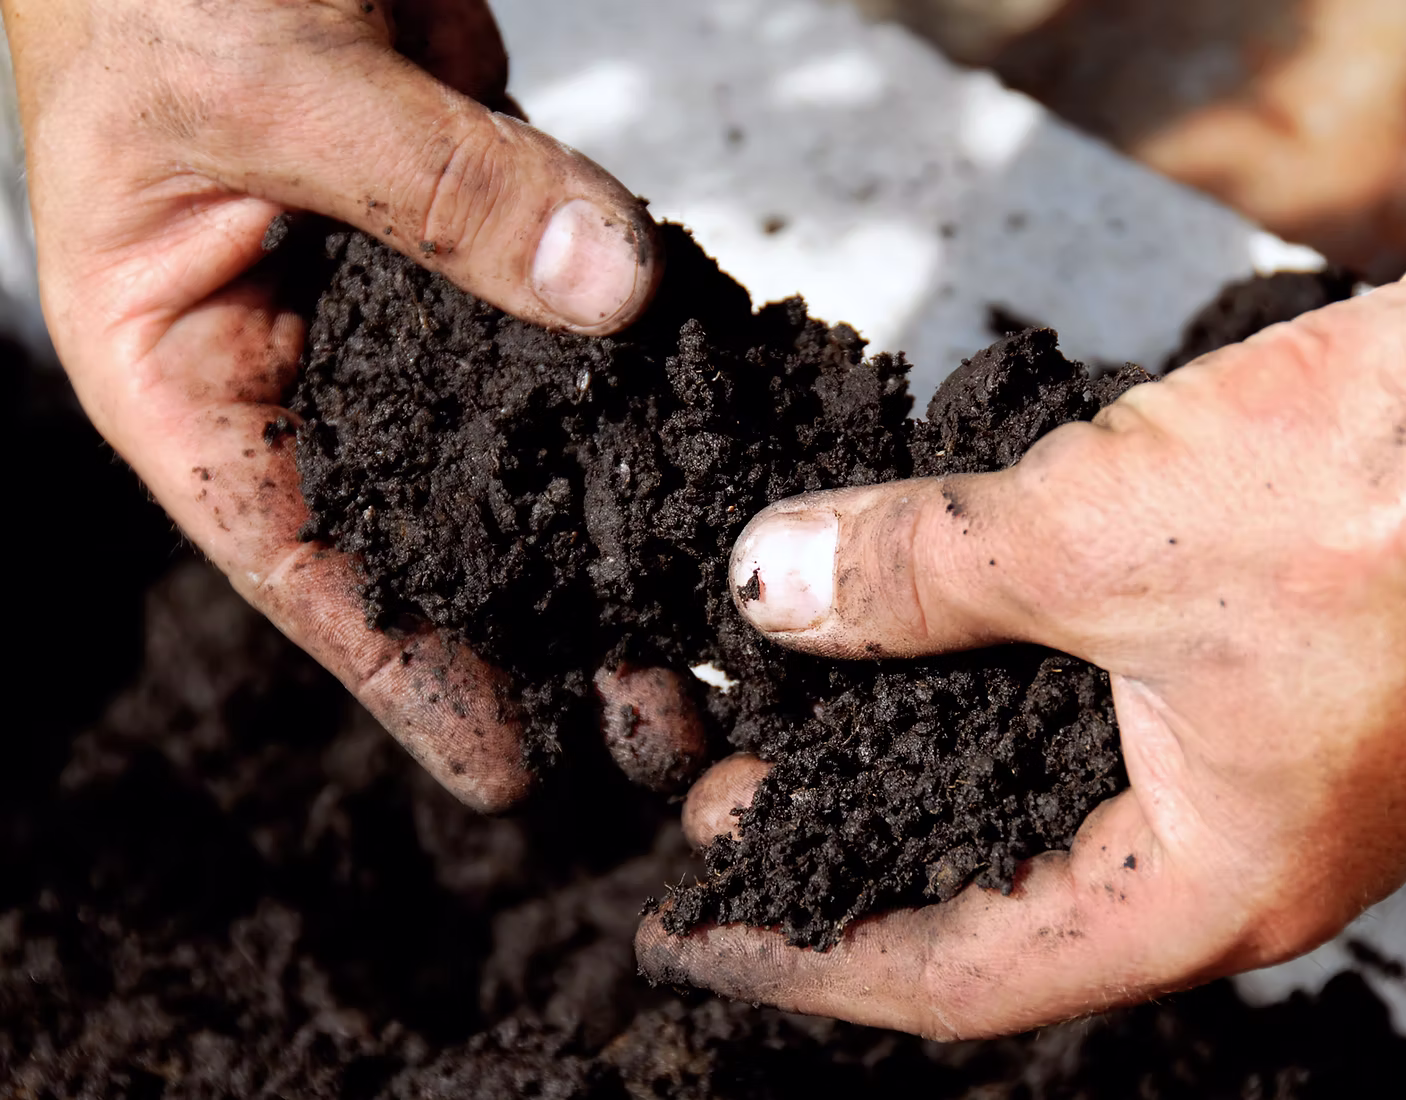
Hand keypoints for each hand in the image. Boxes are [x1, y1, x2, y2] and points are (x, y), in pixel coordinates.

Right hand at [4, 0, 668, 809]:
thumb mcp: (263, 81)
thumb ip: (435, 189)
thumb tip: (612, 293)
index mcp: (186, 368)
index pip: (299, 562)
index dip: (405, 675)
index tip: (510, 772)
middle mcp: (294, 357)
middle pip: (427, 529)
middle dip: (538, 630)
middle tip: (658, 721)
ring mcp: (396, 298)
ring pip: (511, 440)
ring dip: (603, 528)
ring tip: (702, 627)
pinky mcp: (479, 227)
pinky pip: (566, 319)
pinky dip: (633, 381)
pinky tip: (707, 453)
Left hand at [637, 239, 1405, 1037]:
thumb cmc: (1396, 487)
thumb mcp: (1097, 536)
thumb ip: (915, 573)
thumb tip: (770, 584)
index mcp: (1211, 888)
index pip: (957, 975)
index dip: (809, 958)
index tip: (698, 930)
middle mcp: (1232, 849)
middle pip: (989, 891)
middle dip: (847, 850)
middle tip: (727, 808)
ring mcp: (1253, 761)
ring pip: (1033, 794)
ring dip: (909, 754)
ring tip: (794, 720)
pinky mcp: (1256, 669)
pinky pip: (1083, 706)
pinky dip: (984, 678)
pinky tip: (918, 631)